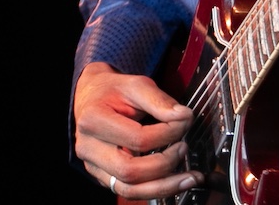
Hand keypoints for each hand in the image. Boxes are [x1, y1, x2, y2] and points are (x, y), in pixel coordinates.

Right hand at [73, 62, 197, 198]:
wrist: (90, 98)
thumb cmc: (111, 91)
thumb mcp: (134, 85)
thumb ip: (159, 100)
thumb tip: (183, 116)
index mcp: (93, 120)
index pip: (137, 138)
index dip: (168, 133)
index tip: (184, 121)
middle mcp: (88, 147)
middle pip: (130, 171)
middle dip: (165, 163)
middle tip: (184, 148)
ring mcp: (93, 166)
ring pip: (129, 190)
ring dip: (164, 187)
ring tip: (190, 178)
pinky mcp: (103, 177)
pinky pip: (129, 192)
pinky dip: (155, 190)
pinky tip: (175, 182)